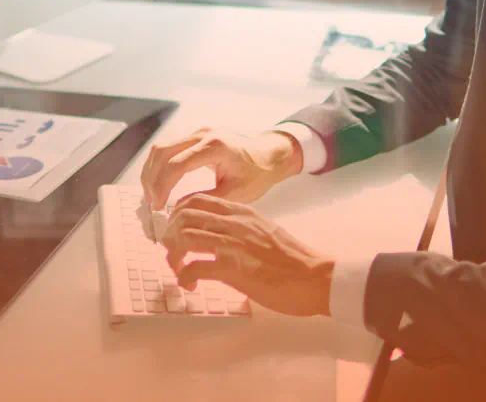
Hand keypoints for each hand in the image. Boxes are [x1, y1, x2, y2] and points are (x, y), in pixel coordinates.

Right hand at [140, 128, 302, 210]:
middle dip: (152, 180)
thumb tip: (176, 210)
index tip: (158, 207)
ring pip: (161, 148)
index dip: (162, 187)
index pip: (176, 165)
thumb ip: (205, 200)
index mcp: (214, 147)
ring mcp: (197, 132)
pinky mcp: (194, 136)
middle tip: (151, 204)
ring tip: (152, 196)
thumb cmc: (256, 175)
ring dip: (151, 172)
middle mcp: (202, 134)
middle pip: (162, 152)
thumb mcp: (235, 194)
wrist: (268, 155)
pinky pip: (168, 148)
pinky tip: (158, 185)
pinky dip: (159, 166)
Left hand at [161, 194, 333, 317]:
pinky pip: (194, 267)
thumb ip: (242, 229)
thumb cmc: (293, 259)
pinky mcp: (233, 268)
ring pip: (184, 238)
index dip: (178, 215)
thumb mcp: (265, 231)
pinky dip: (184, 276)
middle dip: (170, 234)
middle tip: (173, 252)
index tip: (176, 231)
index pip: (197, 199)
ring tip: (179, 269)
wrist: (315, 277)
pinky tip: (191, 285)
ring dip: (174, 256)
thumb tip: (218, 237)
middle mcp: (235, 222)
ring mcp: (233, 244)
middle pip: (184, 215)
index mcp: (242, 212)